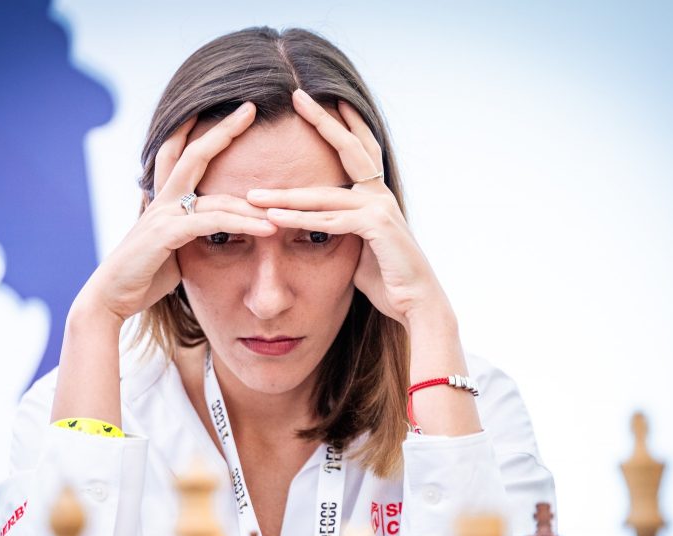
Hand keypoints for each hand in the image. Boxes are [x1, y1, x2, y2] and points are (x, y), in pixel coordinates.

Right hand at [73, 102, 276, 323]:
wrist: (110, 298)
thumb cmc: (143, 276)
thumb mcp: (174, 248)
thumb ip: (193, 232)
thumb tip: (216, 231)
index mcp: (162, 200)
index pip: (179, 154)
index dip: (195, 129)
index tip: (220, 112)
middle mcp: (161, 200)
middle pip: (194, 155)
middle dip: (223, 130)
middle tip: (250, 107)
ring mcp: (162, 215)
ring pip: (216, 198)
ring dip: (254, 203)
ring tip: (285, 202)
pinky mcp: (166, 234)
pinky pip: (213, 223)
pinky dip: (243, 225)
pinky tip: (267, 228)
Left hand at [245, 90, 450, 329]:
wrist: (418, 303)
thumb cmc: (389, 279)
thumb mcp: (360, 248)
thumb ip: (341, 229)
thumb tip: (319, 225)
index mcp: (377, 195)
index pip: (359, 149)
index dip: (343, 123)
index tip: (323, 99)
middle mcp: (380, 195)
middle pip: (349, 149)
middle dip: (322, 121)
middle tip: (298, 94)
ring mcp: (380, 209)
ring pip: (325, 193)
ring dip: (286, 192)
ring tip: (254, 189)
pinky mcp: (377, 228)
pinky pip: (330, 221)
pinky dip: (300, 219)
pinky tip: (274, 216)